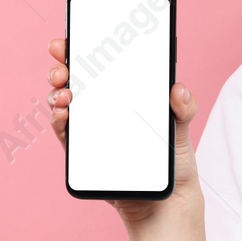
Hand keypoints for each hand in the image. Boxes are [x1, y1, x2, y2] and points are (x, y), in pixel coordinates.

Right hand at [47, 38, 200, 223]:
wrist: (166, 199)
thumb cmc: (173, 158)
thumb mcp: (182, 127)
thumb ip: (184, 107)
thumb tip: (178, 89)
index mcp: (124, 92)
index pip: (98, 63)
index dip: (79, 49)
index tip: (67, 41)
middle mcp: (102, 106)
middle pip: (75, 79)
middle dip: (62, 68)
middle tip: (63, 69)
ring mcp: (90, 127)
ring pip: (64, 103)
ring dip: (57, 94)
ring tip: (65, 94)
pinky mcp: (83, 151)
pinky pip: (65, 133)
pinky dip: (59, 121)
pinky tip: (62, 114)